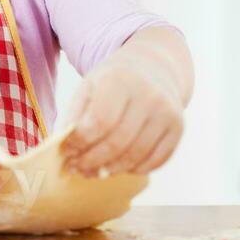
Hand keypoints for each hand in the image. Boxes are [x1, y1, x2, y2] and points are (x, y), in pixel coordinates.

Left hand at [61, 58, 183, 176]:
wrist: (154, 68)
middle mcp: (148, 95)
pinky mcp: (178, 128)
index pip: (98, 121)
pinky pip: (156, 160)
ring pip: (136, 156)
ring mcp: (166, 112)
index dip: (80, 142)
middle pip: (117, 143)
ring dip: (111, 170)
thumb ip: (73, 115)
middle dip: (92, 161)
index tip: (66, 152)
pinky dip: (134, 169)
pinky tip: (118, 167)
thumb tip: (61, 147)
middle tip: (77, 168)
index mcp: (119, 80)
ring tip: (93, 172)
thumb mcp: (89, 87)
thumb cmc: (113, 81)